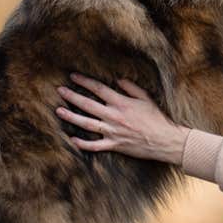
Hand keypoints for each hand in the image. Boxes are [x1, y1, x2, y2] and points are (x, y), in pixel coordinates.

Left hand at [56, 73, 190, 163]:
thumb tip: (118, 80)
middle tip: (60, 90)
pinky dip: (82, 143)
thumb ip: (131, 88)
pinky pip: (94, 145)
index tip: (73, 76)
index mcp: (121, 103)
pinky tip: (71, 139)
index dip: (84, 82)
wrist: (164, 140)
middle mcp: (113, 116)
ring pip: (86, 123)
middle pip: (88, 104)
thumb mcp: (146, 98)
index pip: (98, 89)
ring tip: (58, 111)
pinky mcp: (114, 145)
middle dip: (72, 96)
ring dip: (71, 117)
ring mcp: (112, 132)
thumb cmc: (157, 119)